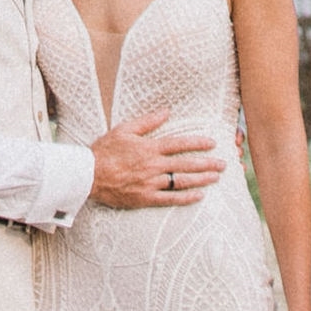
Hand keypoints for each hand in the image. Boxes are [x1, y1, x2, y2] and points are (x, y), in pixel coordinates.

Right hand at [89, 110, 225, 208]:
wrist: (86, 176)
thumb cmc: (103, 151)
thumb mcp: (123, 130)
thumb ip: (147, 121)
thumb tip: (166, 111)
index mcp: (149, 148)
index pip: (179, 144)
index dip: (198, 143)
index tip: (212, 143)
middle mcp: (153, 166)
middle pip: (186, 163)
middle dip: (208, 163)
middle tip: (224, 164)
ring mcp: (150, 183)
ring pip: (182, 181)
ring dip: (202, 179)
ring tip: (216, 177)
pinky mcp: (145, 198)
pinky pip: (170, 199)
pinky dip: (186, 198)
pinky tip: (199, 196)